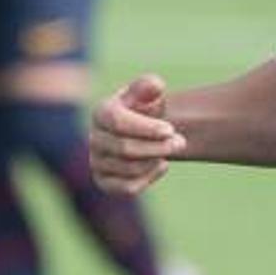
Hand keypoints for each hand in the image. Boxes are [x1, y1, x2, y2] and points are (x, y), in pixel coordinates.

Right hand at [89, 73, 184, 194]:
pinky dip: (149, 177)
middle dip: (158, 146)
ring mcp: (97, 162)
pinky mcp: (104, 182)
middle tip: (181, 142)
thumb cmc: (146, 109)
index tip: (170, 129)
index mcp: (101, 113)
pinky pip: (127, 188)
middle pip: (125, 148)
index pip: (118, 122)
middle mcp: (94, 139)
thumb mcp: (149, 93)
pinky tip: (161, 164)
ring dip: (156, 160)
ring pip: (129, 169)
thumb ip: (150, 86)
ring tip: (172, 149)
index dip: (145, 128)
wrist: (143, 132)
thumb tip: (155, 86)